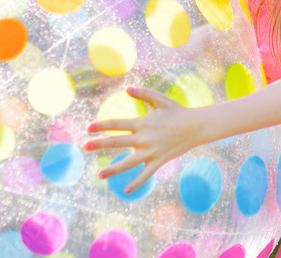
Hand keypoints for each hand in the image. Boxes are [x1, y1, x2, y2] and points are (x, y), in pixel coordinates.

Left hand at [84, 87, 199, 193]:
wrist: (195, 127)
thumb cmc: (176, 112)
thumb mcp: (159, 100)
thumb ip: (143, 93)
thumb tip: (126, 89)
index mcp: (142, 123)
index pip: (117, 125)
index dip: (102, 126)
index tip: (88, 128)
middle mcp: (144, 139)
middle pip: (117, 143)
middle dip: (99, 144)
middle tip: (85, 146)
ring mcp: (151, 152)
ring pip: (128, 163)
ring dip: (113, 169)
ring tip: (99, 174)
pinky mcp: (158, 161)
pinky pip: (145, 175)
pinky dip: (136, 183)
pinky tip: (125, 191)